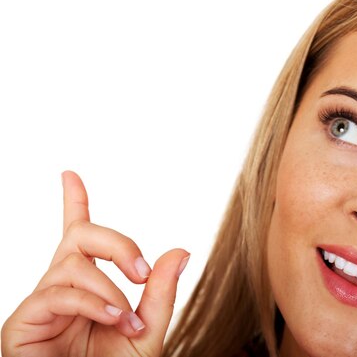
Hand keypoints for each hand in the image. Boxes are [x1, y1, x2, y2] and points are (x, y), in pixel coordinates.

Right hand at [1, 171, 188, 356]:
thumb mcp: (148, 332)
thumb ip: (161, 294)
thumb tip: (181, 252)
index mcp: (88, 286)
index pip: (79, 235)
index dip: (74, 202)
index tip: (69, 175)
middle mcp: (62, 288)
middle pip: (79, 236)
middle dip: (117, 243)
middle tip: (141, 270)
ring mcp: (42, 304)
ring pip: (73, 264)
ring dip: (109, 289)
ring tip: (127, 319)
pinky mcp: (24, 324)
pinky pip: (58, 293)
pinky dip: (92, 302)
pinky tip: (112, 319)